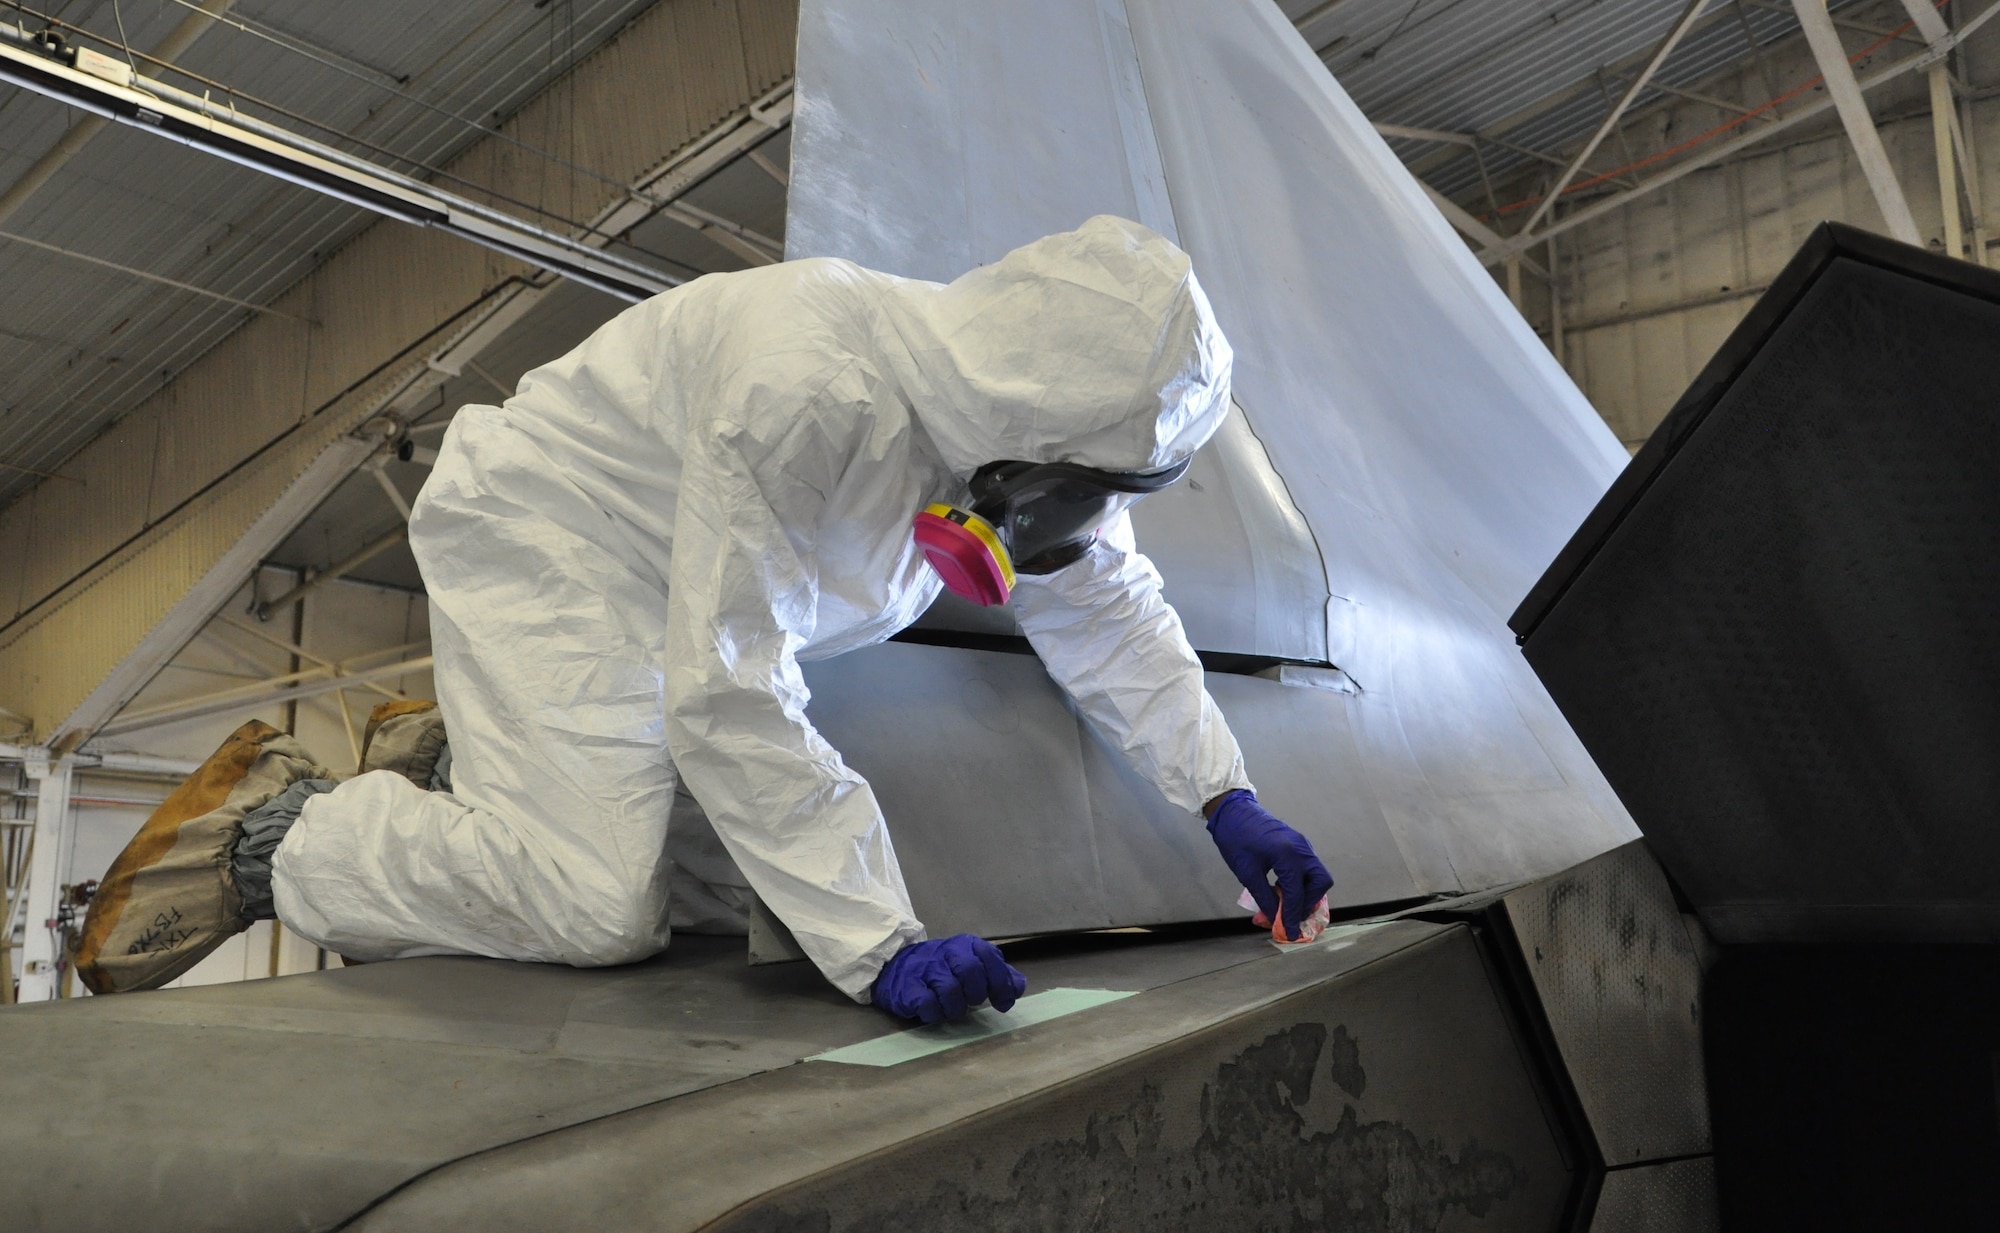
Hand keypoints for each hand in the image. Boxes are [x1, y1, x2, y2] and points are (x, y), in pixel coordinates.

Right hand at [872, 934, 1027, 1023]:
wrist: (897, 966)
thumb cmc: (943, 968)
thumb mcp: (972, 965)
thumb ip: (998, 974)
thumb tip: (1019, 987)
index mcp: (965, 945)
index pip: (989, 956)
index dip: (1001, 982)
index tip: (1003, 1003)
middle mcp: (945, 952)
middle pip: (970, 970)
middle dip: (976, 993)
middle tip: (972, 1002)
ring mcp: (925, 969)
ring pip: (949, 989)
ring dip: (956, 1007)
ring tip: (952, 1009)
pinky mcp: (907, 987)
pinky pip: (926, 1003)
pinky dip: (935, 1013)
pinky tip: (934, 1012)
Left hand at [1206, 790, 1334, 941]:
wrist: (1233, 811)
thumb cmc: (1236, 839)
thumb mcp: (1247, 872)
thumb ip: (1264, 898)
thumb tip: (1275, 919)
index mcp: (1288, 855)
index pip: (1297, 894)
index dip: (1293, 917)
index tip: (1289, 933)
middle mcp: (1302, 849)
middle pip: (1320, 882)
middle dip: (1308, 902)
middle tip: (1291, 915)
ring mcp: (1303, 845)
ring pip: (1317, 875)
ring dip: (1306, 893)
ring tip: (1286, 904)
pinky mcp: (1299, 844)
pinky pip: (1308, 867)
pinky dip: (1301, 882)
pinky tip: (1283, 888)